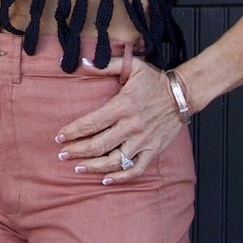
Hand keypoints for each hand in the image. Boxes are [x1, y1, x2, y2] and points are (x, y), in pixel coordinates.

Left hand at [54, 60, 186, 182]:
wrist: (183, 94)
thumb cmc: (155, 80)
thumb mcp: (132, 66)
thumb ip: (105, 65)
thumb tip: (83, 63)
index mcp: (122, 106)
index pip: (91, 123)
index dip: (72, 132)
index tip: (59, 137)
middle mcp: (131, 126)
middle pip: (98, 145)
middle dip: (77, 151)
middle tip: (63, 155)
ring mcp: (143, 140)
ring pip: (114, 161)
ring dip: (94, 167)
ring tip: (79, 168)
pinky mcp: (153, 150)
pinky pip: (136, 169)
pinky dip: (121, 177)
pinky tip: (106, 180)